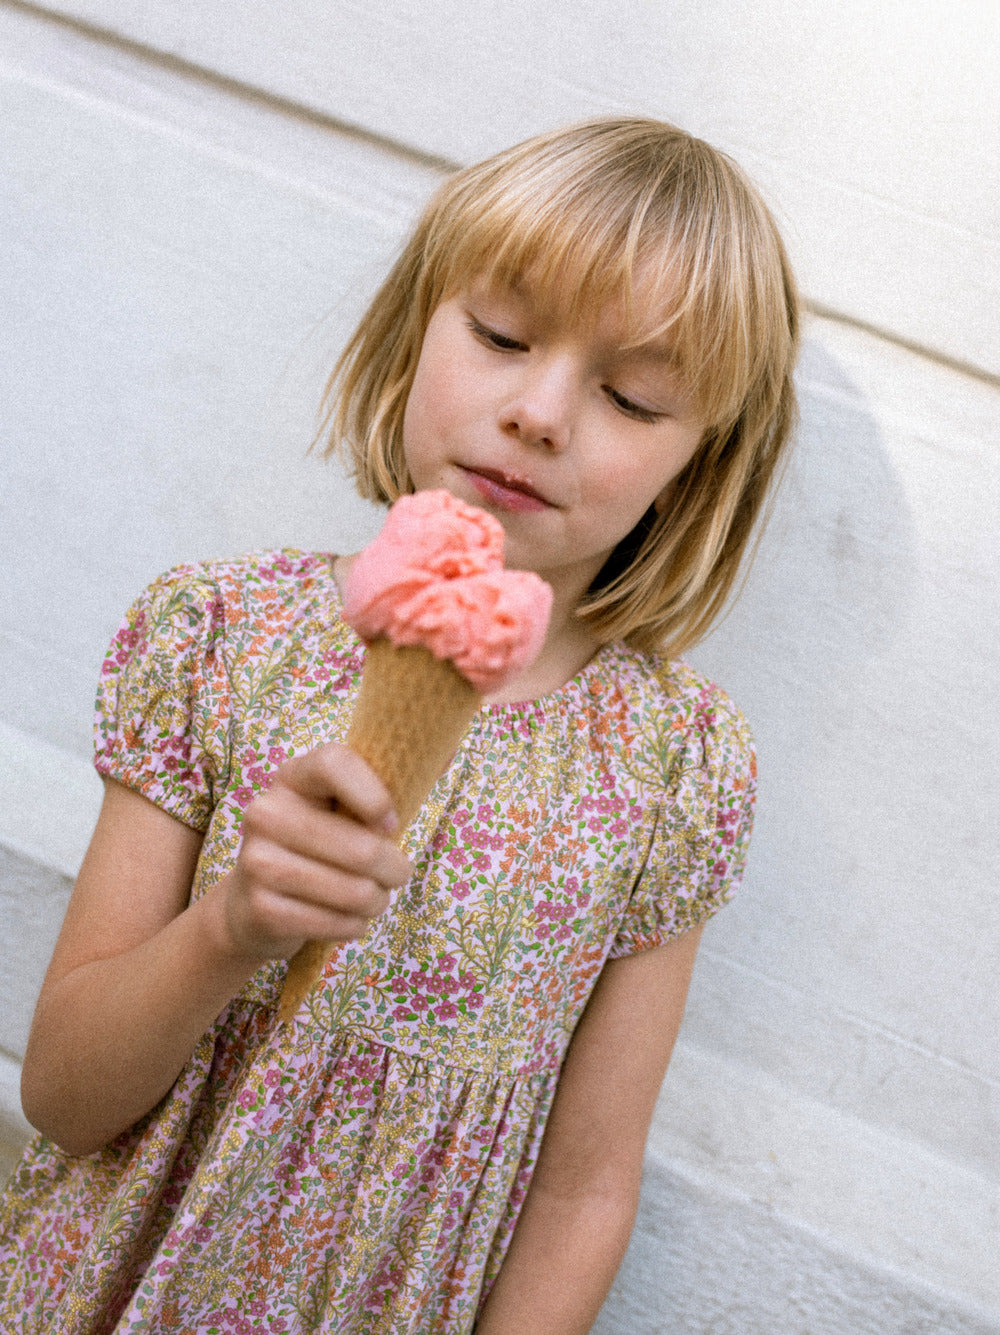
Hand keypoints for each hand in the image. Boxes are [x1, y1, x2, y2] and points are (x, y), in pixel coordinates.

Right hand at [221, 743, 411, 961]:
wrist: (252, 904)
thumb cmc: (316, 848)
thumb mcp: (338, 812)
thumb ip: (377, 794)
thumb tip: (439, 767)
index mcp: (292, 778)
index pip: (334, 763)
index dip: (373, 794)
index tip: (391, 823)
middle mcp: (266, 813)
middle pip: (360, 847)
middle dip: (394, 869)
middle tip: (396, 874)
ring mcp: (257, 862)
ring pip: (355, 892)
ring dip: (377, 901)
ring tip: (372, 898)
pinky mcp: (261, 909)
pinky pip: (337, 923)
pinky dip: (355, 926)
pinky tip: (348, 918)